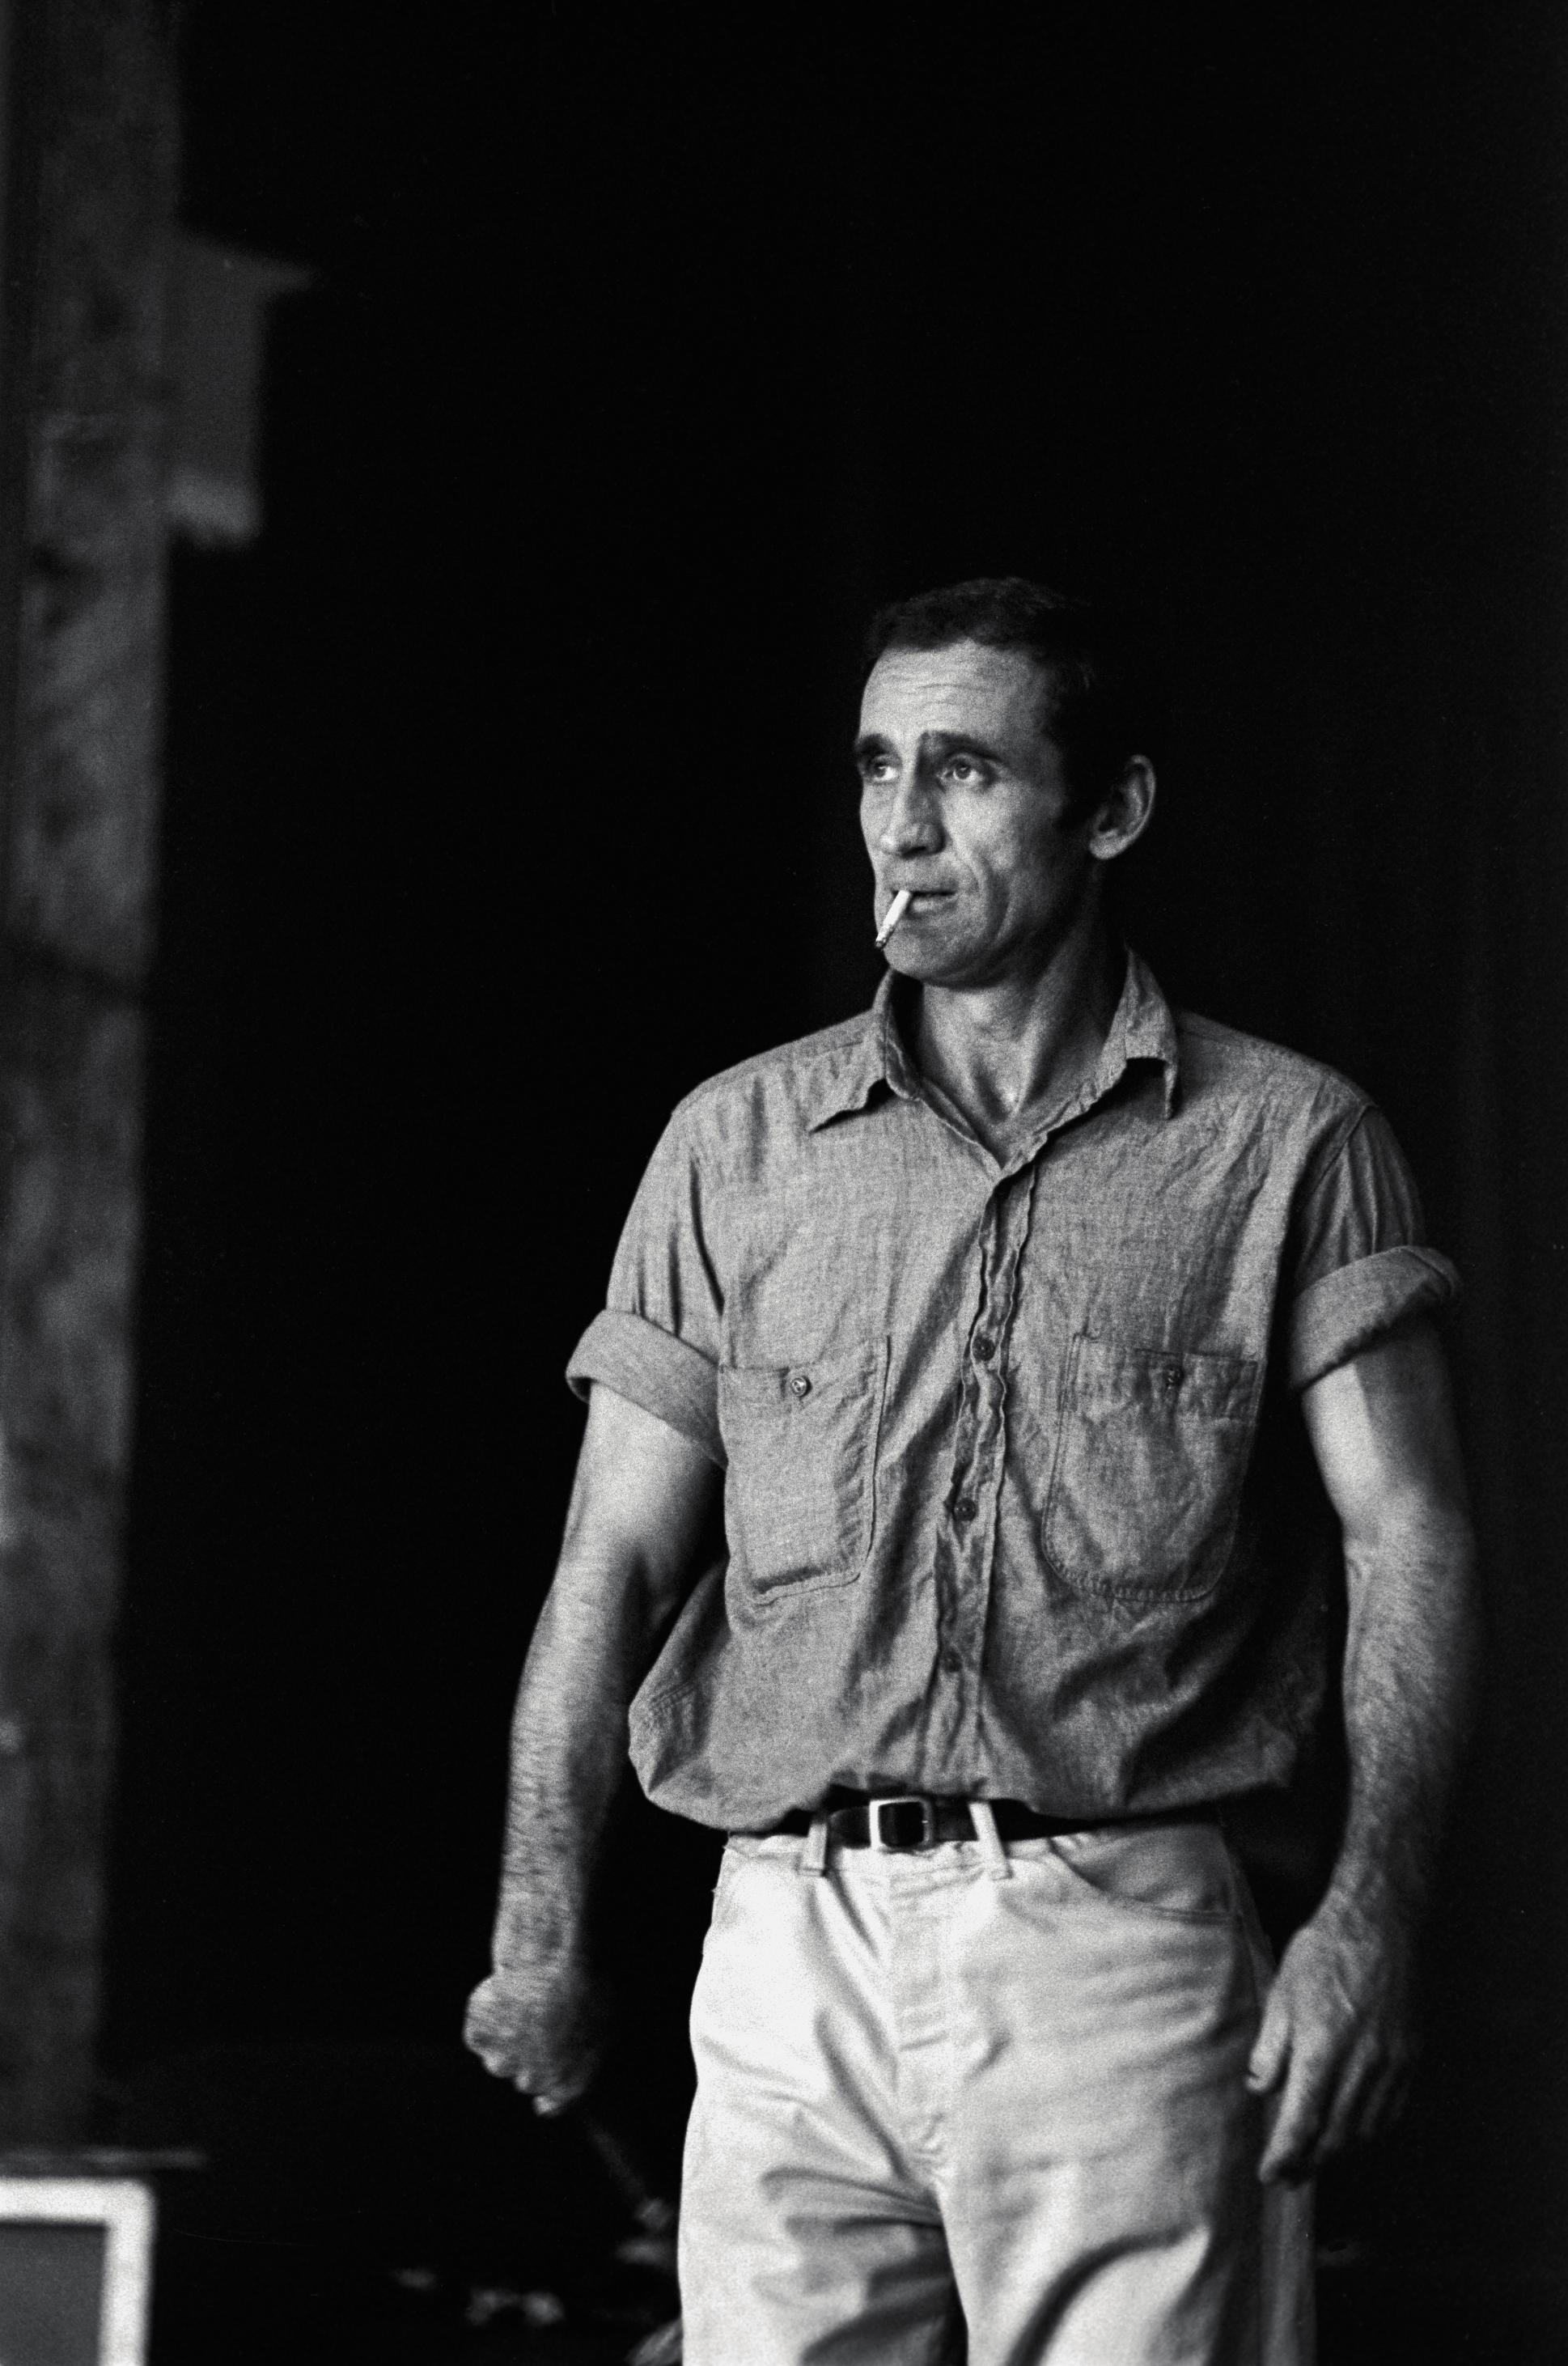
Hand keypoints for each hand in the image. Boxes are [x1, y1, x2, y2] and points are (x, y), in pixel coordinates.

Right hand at [463, 1958, 607, 2112]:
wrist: (551, 1961)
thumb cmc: (585, 1987)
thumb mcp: (607, 2024)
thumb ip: (590, 2054)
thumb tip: (579, 2059)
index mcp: (570, 2082)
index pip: (556, 2104)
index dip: (549, 2098)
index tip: (543, 2094)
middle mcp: (534, 2081)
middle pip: (526, 2079)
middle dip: (530, 2059)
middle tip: (537, 2024)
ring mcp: (502, 2062)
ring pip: (500, 2061)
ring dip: (505, 2041)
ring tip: (521, 2005)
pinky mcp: (479, 2037)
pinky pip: (478, 2034)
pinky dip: (484, 2019)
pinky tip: (500, 1996)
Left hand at [1247, 1891, 1419, 2182]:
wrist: (1381, 1924)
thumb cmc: (1324, 1952)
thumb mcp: (1282, 1993)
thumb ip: (1271, 2048)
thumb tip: (1259, 2089)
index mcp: (1321, 2052)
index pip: (1301, 2124)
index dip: (1284, 2157)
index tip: (1269, 2175)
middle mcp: (1360, 2068)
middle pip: (1334, 2137)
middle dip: (1309, 2164)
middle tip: (1289, 2177)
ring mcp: (1391, 2066)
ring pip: (1365, 2131)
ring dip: (1339, 2152)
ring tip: (1317, 2159)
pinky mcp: (1411, 2059)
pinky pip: (1392, 2112)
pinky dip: (1370, 2131)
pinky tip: (1355, 2133)